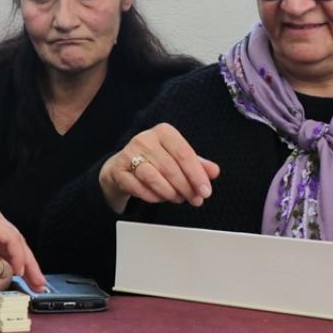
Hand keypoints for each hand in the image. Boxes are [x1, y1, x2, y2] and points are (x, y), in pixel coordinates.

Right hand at [0, 188, 45, 297]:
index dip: (20, 263)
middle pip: (17, 243)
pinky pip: (8, 237)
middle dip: (30, 265)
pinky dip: (15, 253)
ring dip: (27, 261)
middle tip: (39, 284)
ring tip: (33, 280)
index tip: (28, 280)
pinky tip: (18, 268)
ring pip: (17, 239)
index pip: (9, 245)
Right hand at [98, 123, 220, 213]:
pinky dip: (153, 196)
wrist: (122, 167)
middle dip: (186, 187)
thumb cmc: (156, 161)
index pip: (184, 154)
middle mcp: (145, 139)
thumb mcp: (178, 159)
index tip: (206, 191)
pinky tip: (161, 198)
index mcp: (164, 132)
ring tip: (178, 198)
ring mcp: (128, 154)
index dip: (197, 175)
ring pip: (153, 177)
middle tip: (195, 199)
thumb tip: (214, 171)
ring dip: (170, 192)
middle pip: (170, 167)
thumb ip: (197, 164)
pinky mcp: (118, 170)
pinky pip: (138, 187)